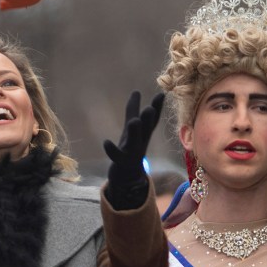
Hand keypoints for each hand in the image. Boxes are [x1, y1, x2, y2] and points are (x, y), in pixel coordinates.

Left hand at [103, 91, 164, 209]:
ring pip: (134, 142)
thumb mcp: (132, 127)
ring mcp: (132, 152)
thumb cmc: (130, 146)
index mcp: (143, 133)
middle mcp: (141, 142)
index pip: (152, 119)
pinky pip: (117, 156)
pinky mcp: (121, 161)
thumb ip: (133, 110)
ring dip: (135, 132)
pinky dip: (112, 150)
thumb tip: (136, 91)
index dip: (157, 108)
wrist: (127, 175)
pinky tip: (106, 142)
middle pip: (146, 130)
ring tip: (134, 122)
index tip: (161, 95)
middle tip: (149, 109)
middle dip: (148, 120)